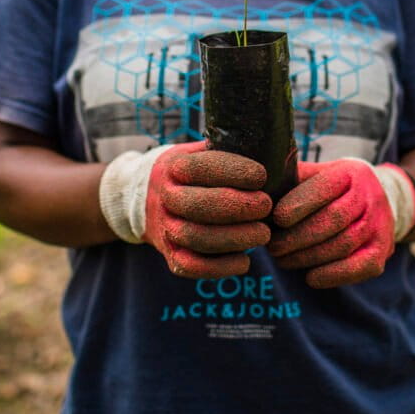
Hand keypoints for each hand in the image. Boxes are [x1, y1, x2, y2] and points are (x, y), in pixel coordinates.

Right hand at [100, 141, 271, 278]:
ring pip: (198, 238)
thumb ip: (224, 150)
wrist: (146, 199)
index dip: (235, 172)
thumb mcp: (198, 152)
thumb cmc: (190, 174)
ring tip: (263, 234)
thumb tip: (267, 146)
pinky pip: (192, 266)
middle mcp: (165, 197)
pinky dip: (220, 268)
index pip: (203, 167)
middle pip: (200, 205)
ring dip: (235, 238)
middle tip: (266, 206)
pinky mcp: (170, 255)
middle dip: (239, 207)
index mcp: (174, 167)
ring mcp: (165, 227)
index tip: (261, 176)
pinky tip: (244, 261)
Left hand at [267, 159, 414, 288]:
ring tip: (283, 261)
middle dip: (298, 237)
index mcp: (350, 173)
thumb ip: (292, 178)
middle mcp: (369, 196)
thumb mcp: (318, 173)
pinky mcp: (383, 250)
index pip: (325, 187)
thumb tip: (257, 190)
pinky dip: (333, 275)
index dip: (299, 204)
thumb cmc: (334, 189)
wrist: (378, 199)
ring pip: (343, 244)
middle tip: (273, 247)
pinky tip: (310, 277)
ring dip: (308, 257)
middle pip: (333, 220)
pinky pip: (360, 267)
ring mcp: (380, 224)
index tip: (276, 218)